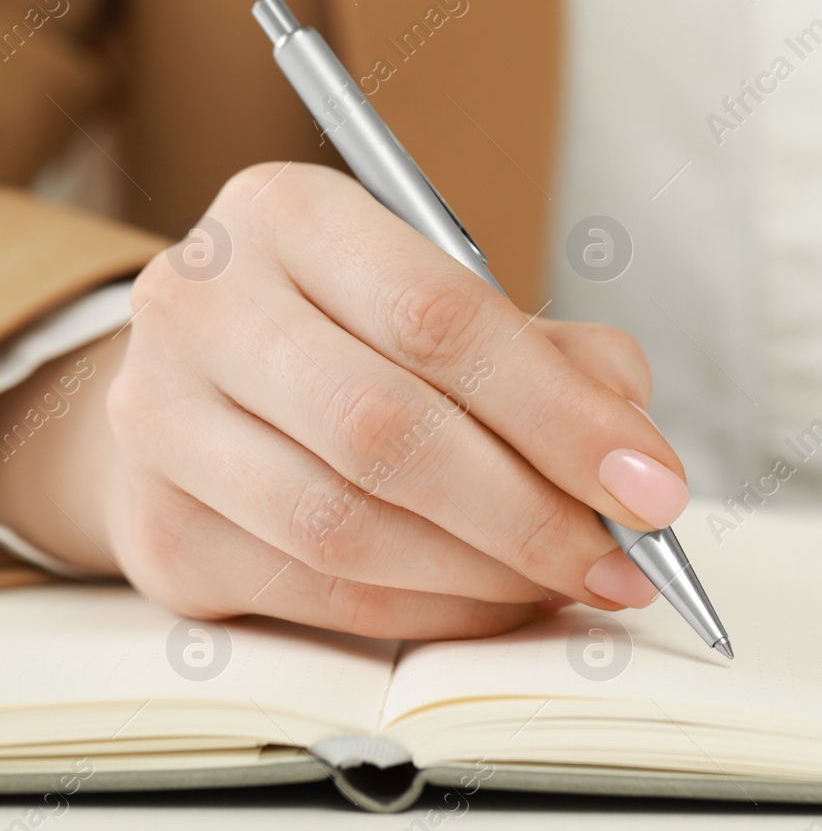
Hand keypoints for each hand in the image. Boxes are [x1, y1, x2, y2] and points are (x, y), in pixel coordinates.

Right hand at [0, 163, 687, 637]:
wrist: (203, 383)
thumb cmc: (358, 337)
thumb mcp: (454, 301)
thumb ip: (557, 360)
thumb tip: (635, 460)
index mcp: (289, 216)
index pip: (439, 321)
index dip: (561, 416)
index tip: (654, 487)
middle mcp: (200, 305)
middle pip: (386, 433)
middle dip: (532, 514)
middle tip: (623, 560)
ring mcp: (160, 423)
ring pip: (347, 530)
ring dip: (487, 576)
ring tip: (570, 580)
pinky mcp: (158, 530)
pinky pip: (319, 598)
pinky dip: (432, 614)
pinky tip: (495, 601)